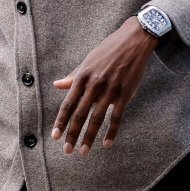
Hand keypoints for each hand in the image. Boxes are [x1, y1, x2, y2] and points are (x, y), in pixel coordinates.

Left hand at [52, 16, 162, 154]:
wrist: (134, 40)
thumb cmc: (109, 49)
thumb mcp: (88, 60)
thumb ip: (74, 76)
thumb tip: (57, 85)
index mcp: (83, 76)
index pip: (68, 103)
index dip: (61, 121)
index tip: (55, 135)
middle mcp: (95, 84)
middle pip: (80, 114)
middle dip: (72, 134)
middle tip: (67, 150)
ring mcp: (110, 89)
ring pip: (97, 118)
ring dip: (89, 136)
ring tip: (83, 151)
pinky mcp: (125, 93)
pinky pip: (117, 117)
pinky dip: (111, 132)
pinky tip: (106, 143)